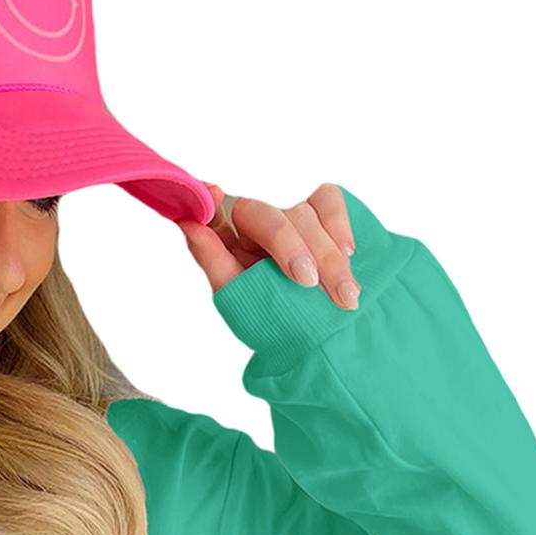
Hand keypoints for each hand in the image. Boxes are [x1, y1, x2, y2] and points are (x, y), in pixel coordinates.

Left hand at [177, 182, 360, 309]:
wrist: (323, 339)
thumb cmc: (277, 323)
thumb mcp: (240, 300)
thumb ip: (213, 260)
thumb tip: (187, 222)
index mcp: (231, 244)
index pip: (216, 214)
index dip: (214, 203)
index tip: (212, 195)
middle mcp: (259, 226)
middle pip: (266, 215)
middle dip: (290, 247)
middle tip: (308, 282)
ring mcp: (291, 217)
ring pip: (303, 214)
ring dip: (326, 256)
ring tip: (343, 296)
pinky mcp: (323, 213)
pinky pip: (329, 201)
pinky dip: (339, 225)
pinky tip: (348, 252)